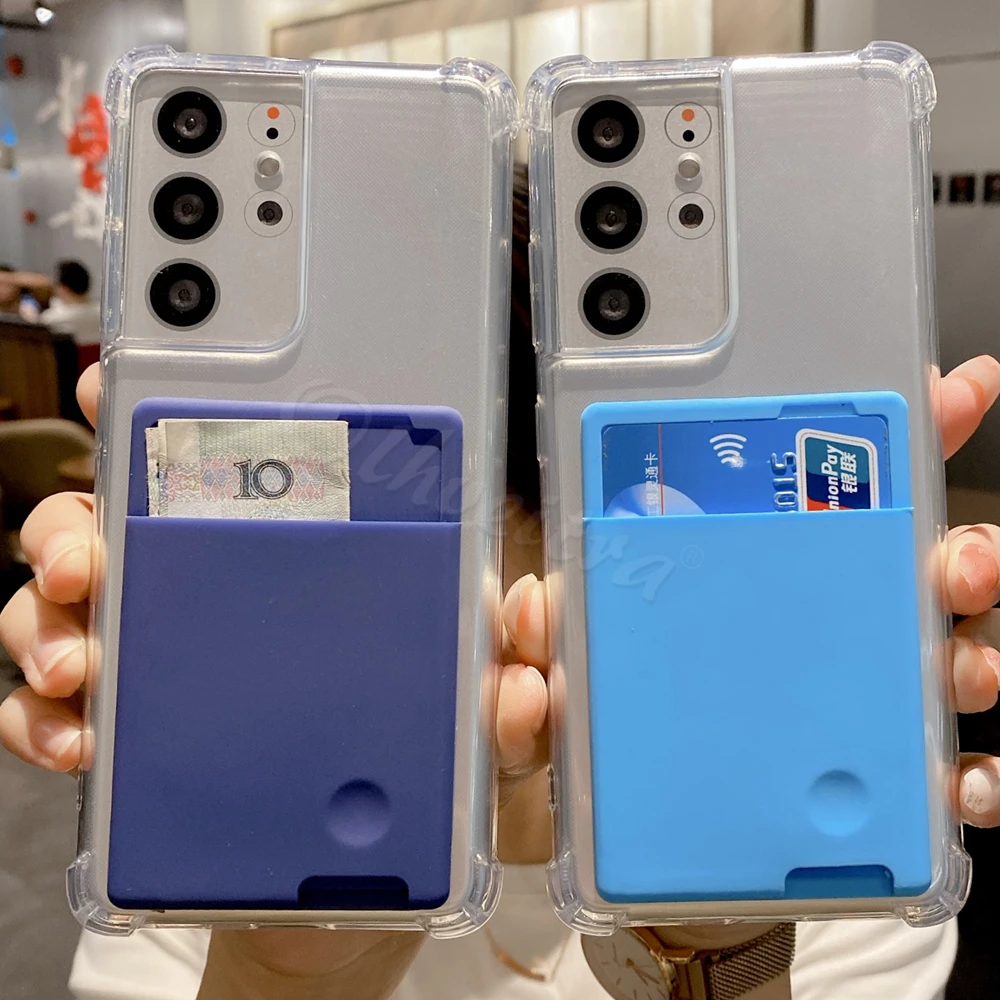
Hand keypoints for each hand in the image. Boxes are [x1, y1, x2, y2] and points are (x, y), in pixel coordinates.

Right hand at [0, 363, 548, 995]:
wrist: (351, 907)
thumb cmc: (421, 792)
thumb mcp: (479, 738)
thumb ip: (514, 687)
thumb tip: (535, 616)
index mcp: (300, 566)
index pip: (223, 467)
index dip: (160, 418)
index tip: (120, 390)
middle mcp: (215, 599)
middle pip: (108, 525)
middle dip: (74, 527)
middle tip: (87, 562)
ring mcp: (164, 669)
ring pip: (58, 610)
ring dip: (45, 625)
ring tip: (80, 666)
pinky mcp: (129, 744)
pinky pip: (47, 714)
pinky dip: (40, 722)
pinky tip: (77, 744)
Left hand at [500, 354, 999, 828]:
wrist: (625, 851)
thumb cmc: (596, 742)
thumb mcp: (555, 681)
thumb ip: (533, 641)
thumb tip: (528, 607)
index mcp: (744, 577)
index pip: (826, 492)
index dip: (894, 437)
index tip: (949, 394)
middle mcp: (811, 629)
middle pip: (914, 571)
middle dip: (961, 552)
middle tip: (959, 559)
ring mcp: (845, 704)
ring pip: (944, 661)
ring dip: (973, 656)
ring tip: (963, 666)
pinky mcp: (864, 786)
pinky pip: (937, 778)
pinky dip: (969, 777)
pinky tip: (968, 781)